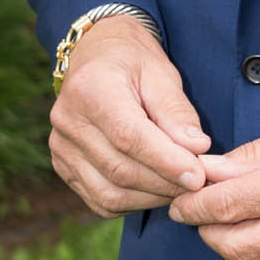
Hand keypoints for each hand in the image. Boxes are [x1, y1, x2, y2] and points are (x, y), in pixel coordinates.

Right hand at [48, 18, 212, 214]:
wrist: (95, 55)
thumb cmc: (132, 61)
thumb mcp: (161, 73)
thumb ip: (177, 112)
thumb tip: (197, 149)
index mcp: (90, 88)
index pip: (128, 137)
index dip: (166, 162)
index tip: (198, 176)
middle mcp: (67, 120)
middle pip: (120, 170)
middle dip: (165, 184)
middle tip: (198, 185)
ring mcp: (61, 146)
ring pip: (109, 193)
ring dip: (151, 198)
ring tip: (179, 188)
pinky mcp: (63, 165)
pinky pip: (99, 200)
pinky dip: (131, 204)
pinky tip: (154, 191)